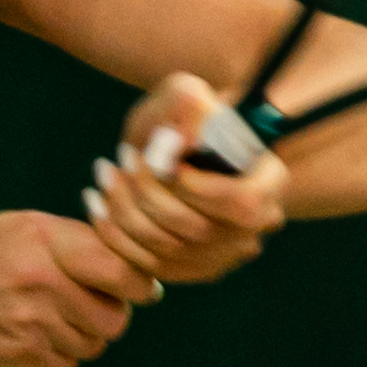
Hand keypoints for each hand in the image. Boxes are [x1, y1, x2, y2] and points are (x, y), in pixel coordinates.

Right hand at [0, 208, 157, 366]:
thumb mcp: (16, 229)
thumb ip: (73, 241)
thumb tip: (134, 270)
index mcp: (44, 238)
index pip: (122, 270)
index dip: (140, 284)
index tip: (141, 288)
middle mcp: (40, 279)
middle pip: (115, 317)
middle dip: (111, 314)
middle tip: (91, 303)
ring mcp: (30, 322)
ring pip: (93, 344)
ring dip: (83, 335)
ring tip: (50, 316)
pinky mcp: (19, 355)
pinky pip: (66, 362)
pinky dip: (59, 354)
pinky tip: (31, 334)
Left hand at [80, 70, 288, 287]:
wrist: (169, 150)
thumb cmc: (182, 118)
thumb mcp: (187, 95)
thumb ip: (187, 108)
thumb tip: (174, 148)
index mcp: (270, 183)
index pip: (243, 201)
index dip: (195, 186)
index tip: (158, 153)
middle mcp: (254, 229)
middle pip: (199, 229)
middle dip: (149, 192)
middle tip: (122, 155)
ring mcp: (222, 257)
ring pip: (169, 250)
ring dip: (126, 210)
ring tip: (105, 171)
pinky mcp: (186, 271)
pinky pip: (147, 264)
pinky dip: (115, 233)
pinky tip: (97, 200)